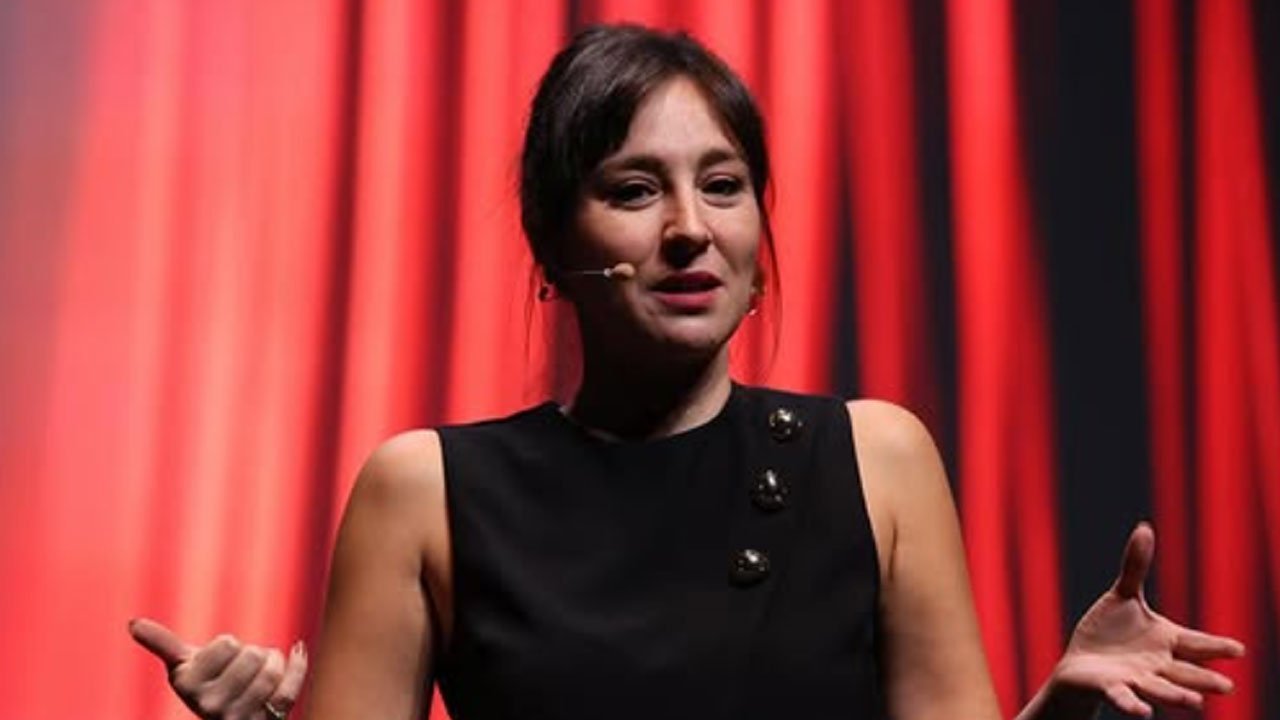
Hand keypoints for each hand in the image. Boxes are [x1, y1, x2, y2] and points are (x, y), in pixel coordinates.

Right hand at [129, 618, 307, 719]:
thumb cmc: (207, 685)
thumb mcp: (183, 666)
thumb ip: (163, 643)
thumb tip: (132, 622)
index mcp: (188, 686)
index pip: (227, 643)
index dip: (228, 645)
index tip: (219, 660)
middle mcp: (210, 707)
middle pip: (253, 656)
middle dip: (251, 653)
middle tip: (241, 668)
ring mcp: (239, 717)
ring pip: (272, 672)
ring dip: (273, 660)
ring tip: (262, 667)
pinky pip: (289, 689)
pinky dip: (297, 666)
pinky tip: (297, 650)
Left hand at [1052, 522, 1244, 716]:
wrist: (1082, 664)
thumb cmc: (1110, 633)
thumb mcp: (1123, 595)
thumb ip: (1136, 566)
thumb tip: (1144, 526)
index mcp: (1166, 640)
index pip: (1196, 643)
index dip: (1216, 647)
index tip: (1239, 650)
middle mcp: (1157, 664)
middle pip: (1184, 672)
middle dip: (1204, 679)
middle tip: (1227, 687)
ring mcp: (1136, 678)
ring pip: (1160, 688)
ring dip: (1177, 696)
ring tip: (1196, 703)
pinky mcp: (1112, 687)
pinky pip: (1124, 697)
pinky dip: (1133, 704)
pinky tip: (1143, 712)